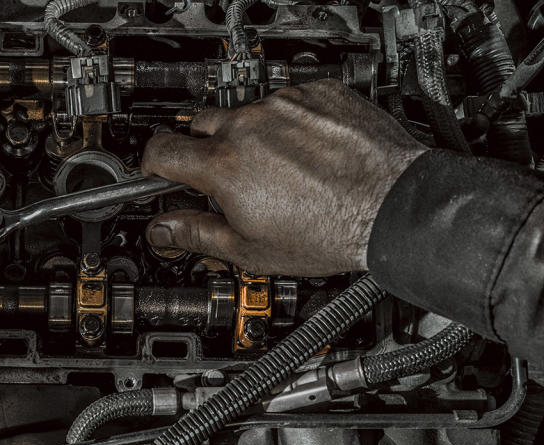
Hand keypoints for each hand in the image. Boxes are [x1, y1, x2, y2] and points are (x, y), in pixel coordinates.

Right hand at [141, 79, 426, 275]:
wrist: (393, 207)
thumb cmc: (328, 231)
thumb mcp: (249, 249)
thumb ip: (196, 234)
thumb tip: (163, 231)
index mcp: (224, 165)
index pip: (160, 150)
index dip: (152, 166)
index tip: (158, 173)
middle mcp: (250, 125)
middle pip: (199, 126)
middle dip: (203, 151)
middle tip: (224, 179)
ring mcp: (285, 105)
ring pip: (246, 114)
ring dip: (249, 137)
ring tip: (276, 171)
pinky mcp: (318, 94)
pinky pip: (287, 103)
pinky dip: (288, 124)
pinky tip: (305, 154)